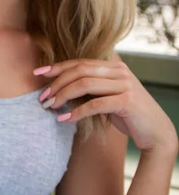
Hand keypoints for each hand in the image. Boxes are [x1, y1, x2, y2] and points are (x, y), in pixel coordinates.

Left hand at [35, 58, 177, 153]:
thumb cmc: (128, 115)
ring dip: (63, 95)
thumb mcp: (108, 97)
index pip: (80, 62)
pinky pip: (95, 104)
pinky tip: (66, 119)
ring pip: (85, 84)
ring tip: (50, 107)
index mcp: (113, 66)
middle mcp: (119, 71)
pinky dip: (77, 111)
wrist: (156, 132)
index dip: (57, 66)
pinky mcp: (127, 101)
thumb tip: (59, 90)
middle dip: (57, 82)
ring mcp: (125, 85)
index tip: (38, 73)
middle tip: (42, 97)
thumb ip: (90, 89)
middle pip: (80, 70)